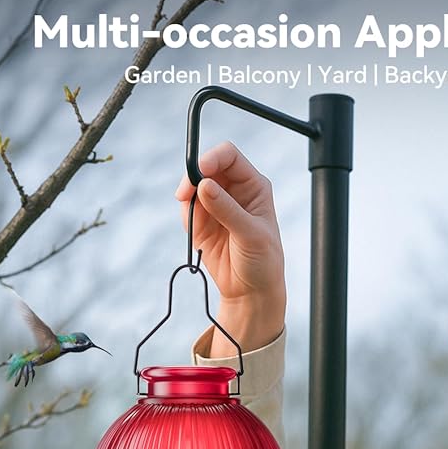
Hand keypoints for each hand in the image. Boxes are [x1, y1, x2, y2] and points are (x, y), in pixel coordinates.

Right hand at [175, 142, 285, 354]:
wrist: (251, 291)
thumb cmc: (263, 262)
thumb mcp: (250, 235)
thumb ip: (227, 210)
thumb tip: (204, 185)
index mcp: (253, 186)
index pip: (229, 157)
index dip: (212, 159)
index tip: (199, 172)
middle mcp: (234, 191)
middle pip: (206, 168)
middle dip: (193, 179)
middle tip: (185, 196)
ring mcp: (217, 205)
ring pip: (193, 188)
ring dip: (188, 201)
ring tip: (198, 225)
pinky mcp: (202, 221)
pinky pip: (186, 209)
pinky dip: (187, 218)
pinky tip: (198, 236)